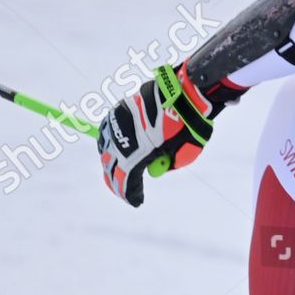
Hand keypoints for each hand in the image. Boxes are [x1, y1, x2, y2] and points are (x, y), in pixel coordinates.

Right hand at [97, 63, 215, 206]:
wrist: (188, 92)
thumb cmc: (189, 125)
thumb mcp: (183, 154)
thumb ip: (165, 164)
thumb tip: (152, 168)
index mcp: (138, 152)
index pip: (125, 179)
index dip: (128, 193)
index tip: (136, 202)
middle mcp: (122, 137)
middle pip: (110, 165)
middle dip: (116, 180)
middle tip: (124, 190)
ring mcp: (118, 122)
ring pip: (106, 147)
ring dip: (111, 161)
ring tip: (120, 170)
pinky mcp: (120, 109)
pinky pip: (108, 130)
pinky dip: (111, 141)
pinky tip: (117, 148)